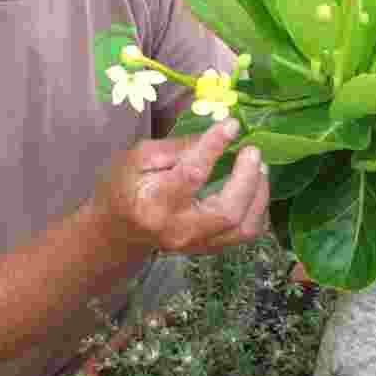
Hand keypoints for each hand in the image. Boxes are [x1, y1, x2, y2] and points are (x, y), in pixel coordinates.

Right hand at [91, 119, 269, 255]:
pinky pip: (244, 235)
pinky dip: (257, 210)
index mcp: (155, 202)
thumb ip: (177, 147)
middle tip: (253, 151)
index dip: (215, 147)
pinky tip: (256, 189)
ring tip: (260, 168)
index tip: (232, 125)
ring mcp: (195, 245)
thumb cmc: (123, 187)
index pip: (192, 175)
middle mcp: (178, 229)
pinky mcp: (207, 249)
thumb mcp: (138, 157)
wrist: (115, 231)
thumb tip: (216, 134)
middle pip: (227, 211)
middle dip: (248, 178)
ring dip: (259, 195)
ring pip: (242, 228)